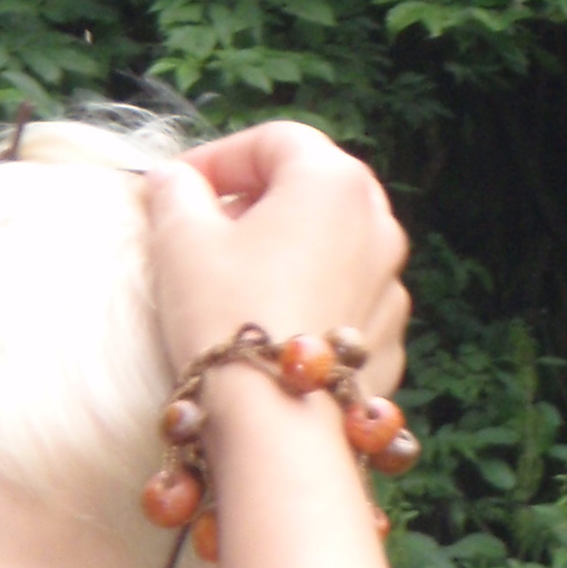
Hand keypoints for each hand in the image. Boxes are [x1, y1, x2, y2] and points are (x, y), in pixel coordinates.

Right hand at [144, 125, 409, 396]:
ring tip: (237, 287)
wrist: (277, 426)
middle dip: (257, 204)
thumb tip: (174, 180)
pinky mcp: (391, 345)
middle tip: (208, 231)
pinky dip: (310, 305)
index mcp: (334, 181)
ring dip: (288, 256)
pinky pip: (345, 306)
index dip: (219, 157)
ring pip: (333, 251)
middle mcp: (380, 225)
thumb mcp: (181, 241)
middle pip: (312, 193)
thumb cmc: (226, 317)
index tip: (178, 186)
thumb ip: (176, 193)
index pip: (273, 141)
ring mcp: (393, 288)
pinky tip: (271, 332)